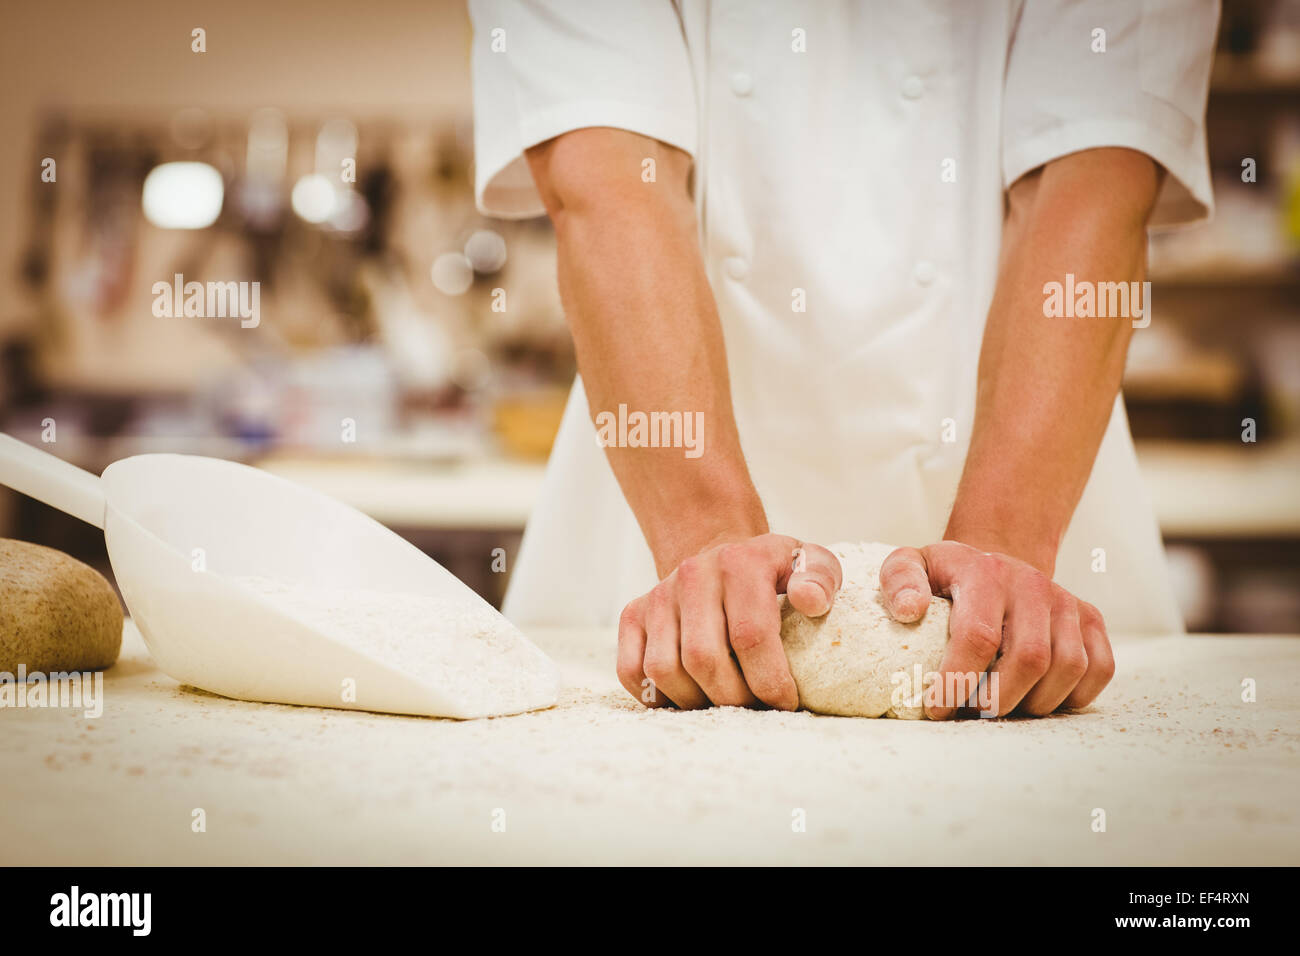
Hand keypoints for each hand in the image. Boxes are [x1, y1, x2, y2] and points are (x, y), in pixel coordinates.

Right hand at [617, 534, 842, 709]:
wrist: (719, 551)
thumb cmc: (771, 570)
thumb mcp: (808, 562)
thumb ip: (821, 577)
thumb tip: (811, 601)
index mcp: (739, 563)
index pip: (750, 636)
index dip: (769, 682)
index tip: (785, 702)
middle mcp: (691, 575)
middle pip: (703, 660)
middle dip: (734, 699)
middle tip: (755, 708)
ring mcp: (657, 596)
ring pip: (664, 671)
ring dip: (696, 701)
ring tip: (724, 703)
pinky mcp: (633, 614)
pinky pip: (631, 671)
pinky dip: (658, 697)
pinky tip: (690, 695)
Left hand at [879, 541, 1114, 717]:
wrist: (996, 561)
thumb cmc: (947, 575)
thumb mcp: (912, 564)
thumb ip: (899, 579)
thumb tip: (909, 611)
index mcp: (986, 573)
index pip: (979, 637)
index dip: (958, 680)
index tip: (937, 707)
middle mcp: (1033, 585)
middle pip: (1029, 660)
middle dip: (997, 700)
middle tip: (973, 712)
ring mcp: (1066, 602)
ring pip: (1068, 669)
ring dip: (1034, 702)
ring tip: (1001, 704)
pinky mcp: (1090, 619)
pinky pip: (1099, 669)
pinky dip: (1072, 696)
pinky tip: (1037, 697)